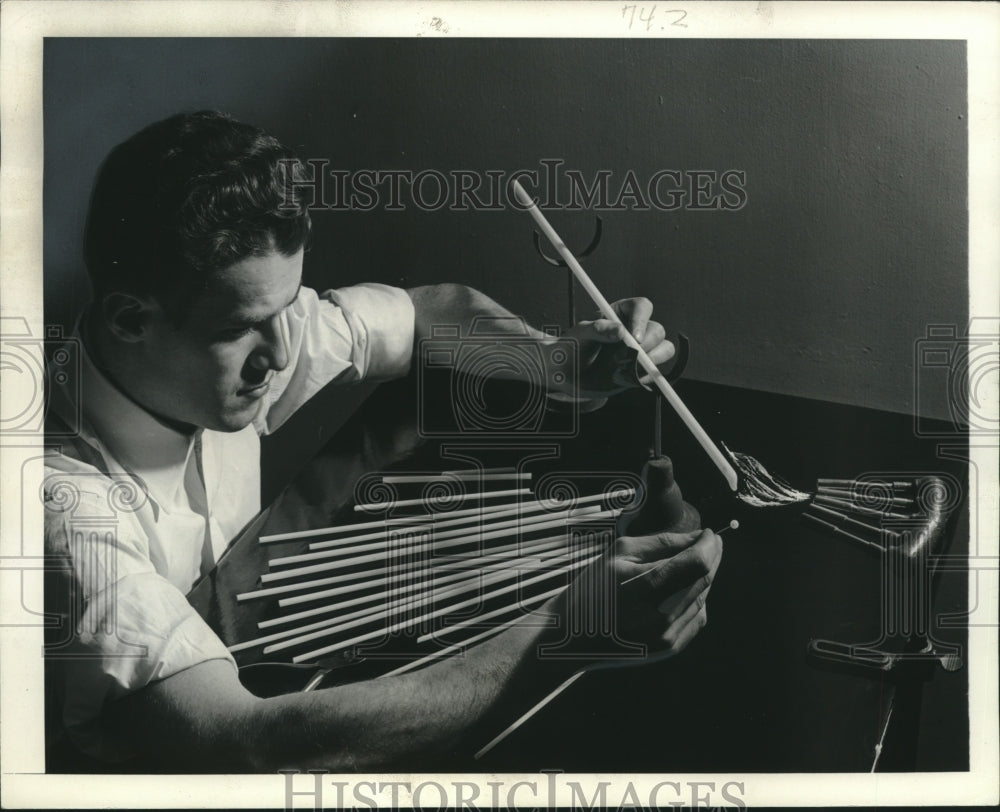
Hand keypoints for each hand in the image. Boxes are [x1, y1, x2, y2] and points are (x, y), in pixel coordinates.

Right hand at [545, 527, 721, 668]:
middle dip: (711, 556)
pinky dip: (695, 598)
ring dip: (703, 577)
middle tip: (709, 542)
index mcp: (640, 587)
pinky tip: (681, 588)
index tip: (709, 533)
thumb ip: (662, 542)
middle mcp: (658, 617)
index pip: (696, 563)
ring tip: (691, 563)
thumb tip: (700, 537)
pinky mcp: (669, 648)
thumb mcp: (619, 553)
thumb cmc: (593, 587)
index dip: (709, 545)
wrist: (571, 636)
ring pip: (703, 597)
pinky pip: (696, 616)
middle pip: (703, 580)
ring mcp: (666, 636)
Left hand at [559, 297, 674, 397]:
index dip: (641, 320)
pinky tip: (624, 379)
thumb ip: (597, 329)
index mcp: (621, 312)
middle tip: (625, 358)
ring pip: (665, 349)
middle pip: (657, 330)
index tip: (634, 339)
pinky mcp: (641, 369)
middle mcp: (635, 328)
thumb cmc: (571, 347)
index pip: (642, 307)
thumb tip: (621, 330)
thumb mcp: (579, 335)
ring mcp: (641, 349)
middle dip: (646, 346)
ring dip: (650, 362)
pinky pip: (656, 372)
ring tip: (624, 370)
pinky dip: (645, 377)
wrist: (567, 373)